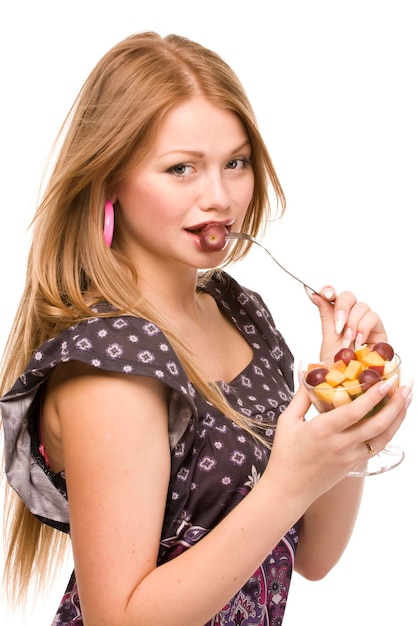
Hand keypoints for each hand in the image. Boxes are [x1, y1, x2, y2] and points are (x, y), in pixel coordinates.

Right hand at [266, 374, 410, 502]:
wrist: (289, 489)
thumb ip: (301, 397)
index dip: (373, 397)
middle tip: (406, 388)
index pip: (354, 412)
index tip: (386, 383)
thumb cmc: (285, 455)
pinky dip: (388, 431)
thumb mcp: (287, 421)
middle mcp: (340, 444)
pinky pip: (376, 446)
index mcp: (322, 430)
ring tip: (406, 400)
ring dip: (398, 418)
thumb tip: (307, 373)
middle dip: (395, 405)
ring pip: (382, 437)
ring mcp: (350, 457)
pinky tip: (393, 419)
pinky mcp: (354, 465)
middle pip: (376, 425)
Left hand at [305, 285, 386, 361]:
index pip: (334, 295)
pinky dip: (364, 328)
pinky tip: (359, 342)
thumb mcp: (328, 339)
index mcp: (337, 317)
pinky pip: (373, 317)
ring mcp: (366, 322)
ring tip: (348, 341)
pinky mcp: (379, 330)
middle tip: (338, 325)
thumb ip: (326, 316)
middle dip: (342, 308)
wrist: (351, 382)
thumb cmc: (340, 364)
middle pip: (348, 296)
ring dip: (353, 324)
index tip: (323, 293)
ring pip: (361, 306)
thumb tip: (315, 295)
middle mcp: (352, 316)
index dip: (329, 290)